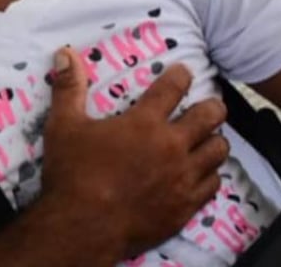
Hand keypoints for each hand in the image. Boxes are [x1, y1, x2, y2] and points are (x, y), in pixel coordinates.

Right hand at [40, 48, 228, 259]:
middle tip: (209, 105)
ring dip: (214, 140)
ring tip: (208, 138)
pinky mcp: (186, 205)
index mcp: (144, 123)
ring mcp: (183, 177)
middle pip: (209, 117)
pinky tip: (203, 173)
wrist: (84, 226)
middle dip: (213, 106)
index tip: (184, 71)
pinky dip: (211, 174)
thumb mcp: (63, 126)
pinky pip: (213, 184)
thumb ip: (68, 88)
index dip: (181, 76)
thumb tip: (65, 54)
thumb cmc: (73, 173)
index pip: (172, 89)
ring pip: (217, 151)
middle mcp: (172, 146)